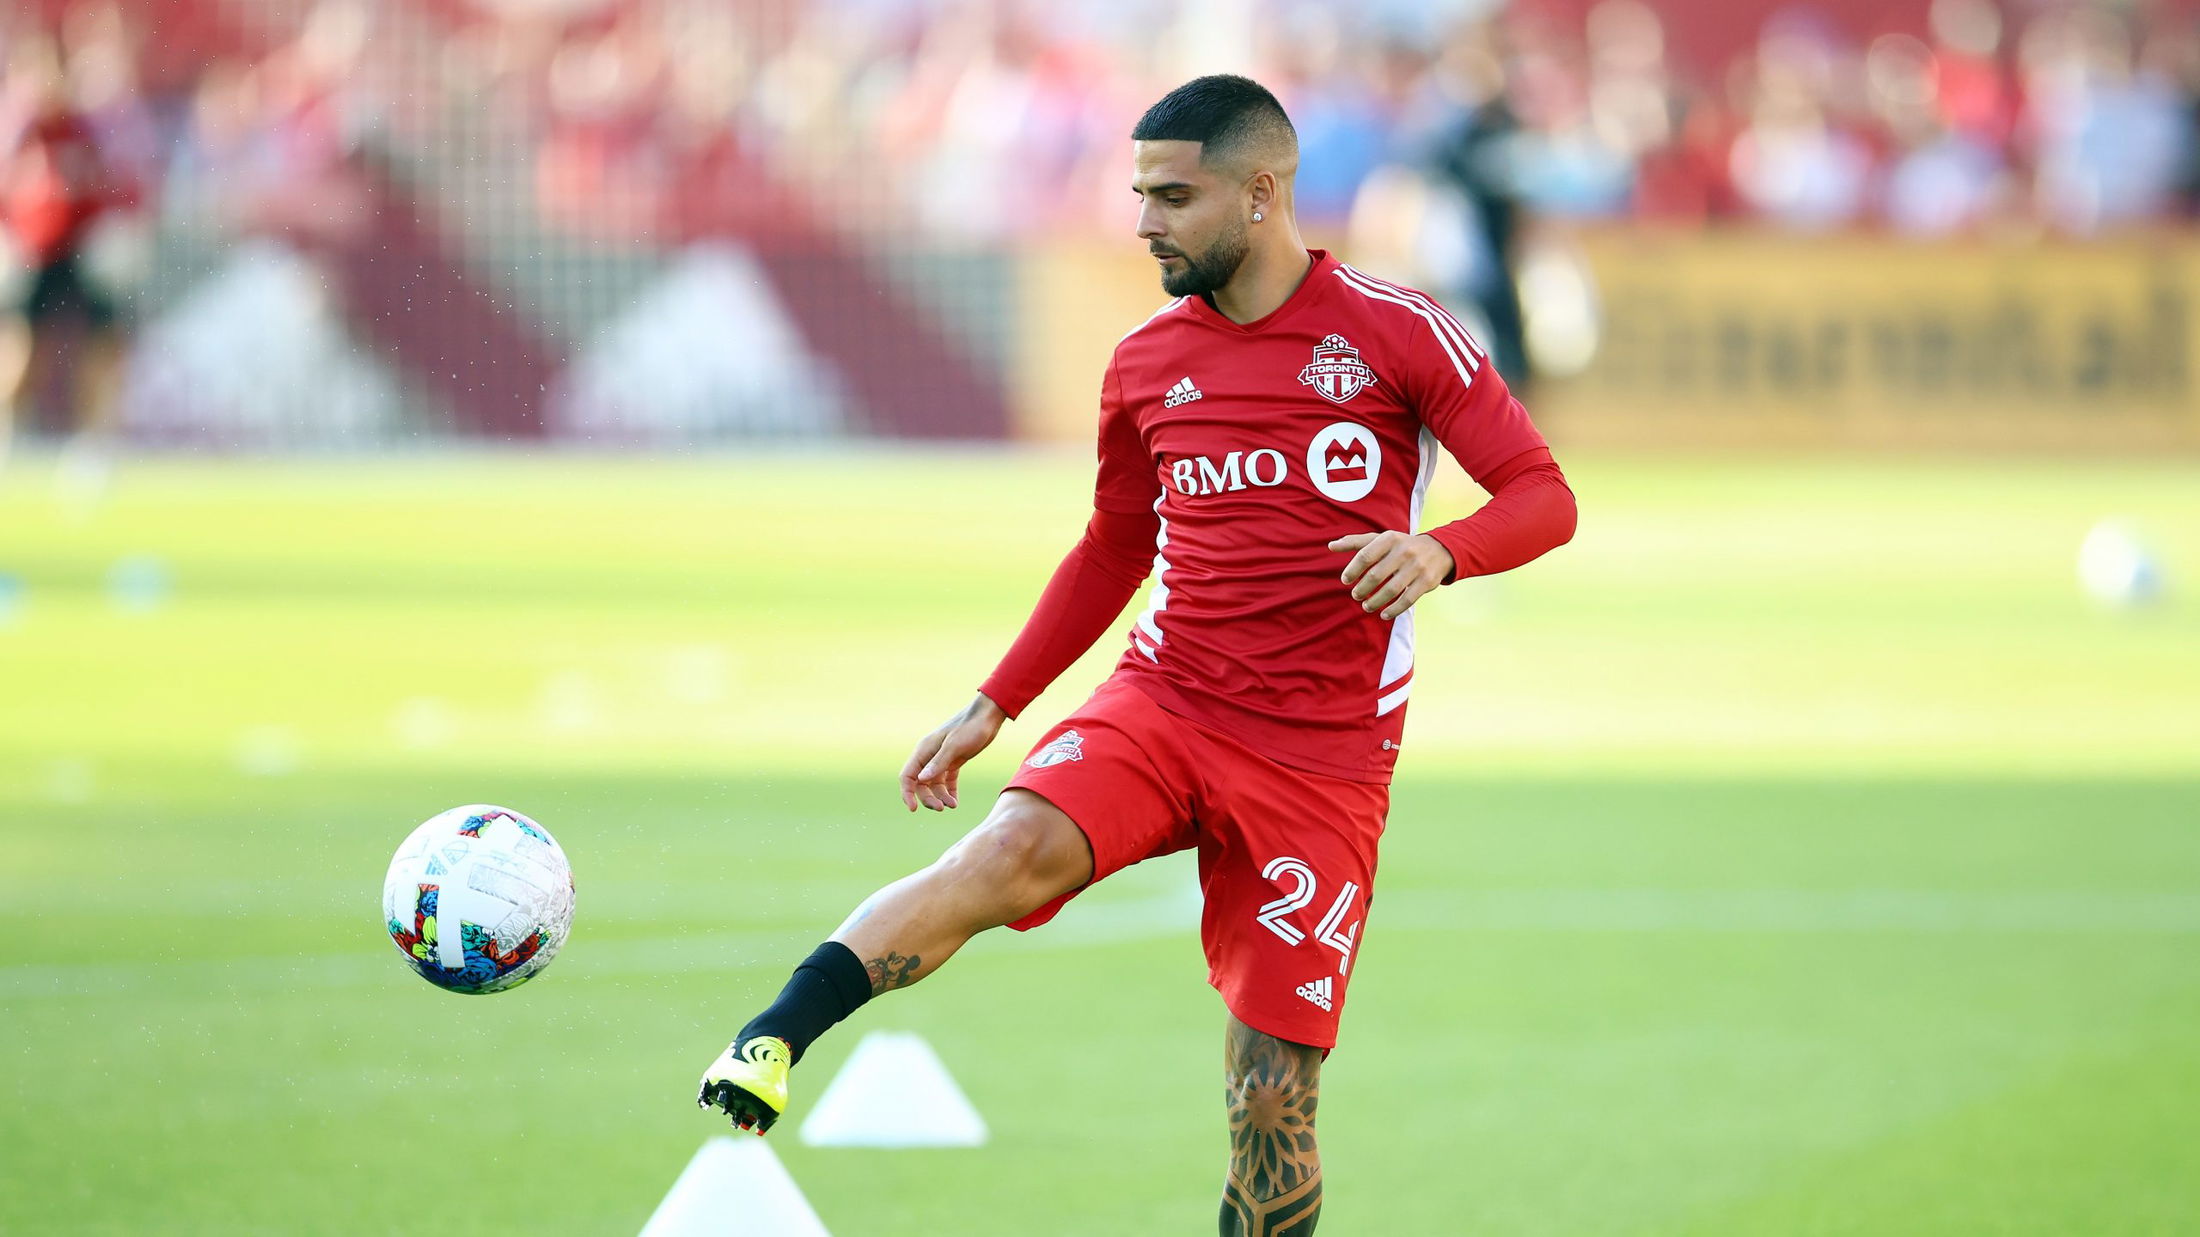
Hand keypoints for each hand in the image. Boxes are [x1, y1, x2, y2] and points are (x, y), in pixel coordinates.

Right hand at [899, 694, 1008, 812]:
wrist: (989, 716)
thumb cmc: (971, 727)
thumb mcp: (955, 746)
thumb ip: (938, 763)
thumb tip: (921, 780)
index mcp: (924, 750)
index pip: (907, 776)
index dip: (907, 793)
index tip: (914, 809)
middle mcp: (929, 756)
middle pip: (921, 784)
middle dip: (928, 798)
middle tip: (941, 808)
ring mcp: (942, 759)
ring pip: (934, 784)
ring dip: (940, 797)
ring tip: (952, 806)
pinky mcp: (955, 761)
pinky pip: (947, 781)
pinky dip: (949, 792)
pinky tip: (955, 802)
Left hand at [1328, 531, 1454, 619]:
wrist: (1438, 550)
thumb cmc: (1400, 546)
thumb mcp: (1380, 539)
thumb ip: (1355, 542)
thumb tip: (1331, 546)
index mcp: (1390, 538)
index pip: (1365, 555)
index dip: (1352, 570)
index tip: (1345, 580)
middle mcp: (1404, 551)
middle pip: (1376, 575)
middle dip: (1362, 589)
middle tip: (1356, 595)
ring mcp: (1416, 567)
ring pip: (1391, 590)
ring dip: (1375, 602)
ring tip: (1367, 606)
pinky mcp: (1426, 582)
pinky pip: (1407, 600)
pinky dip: (1394, 610)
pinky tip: (1384, 614)